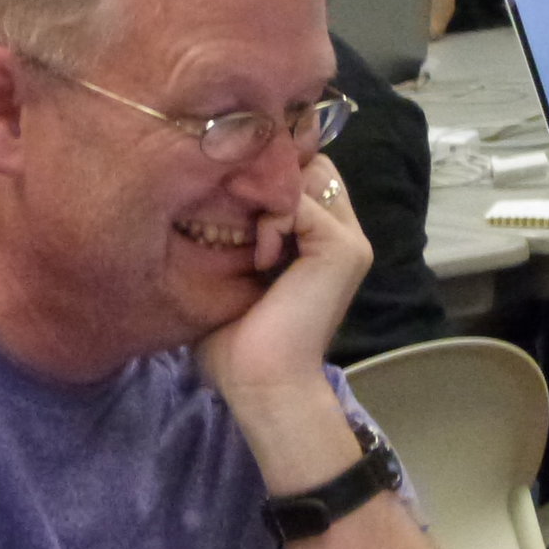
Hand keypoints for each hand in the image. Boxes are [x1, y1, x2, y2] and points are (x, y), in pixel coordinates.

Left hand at [196, 156, 371, 403]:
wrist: (262, 384)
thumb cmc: (236, 344)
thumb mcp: (228, 276)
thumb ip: (233, 232)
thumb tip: (199, 194)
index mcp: (323, 240)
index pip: (304, 173)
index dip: (268, 174)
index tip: (229, 194)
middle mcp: (344, 233)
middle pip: (311, 165)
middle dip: (271, 178)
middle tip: (237, 212)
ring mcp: (349, 240)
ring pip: (309, 174)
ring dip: (269, 199)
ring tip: (250, 243)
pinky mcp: (342, 249)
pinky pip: (301, 204)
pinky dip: (271, 225)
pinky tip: (260, 261)